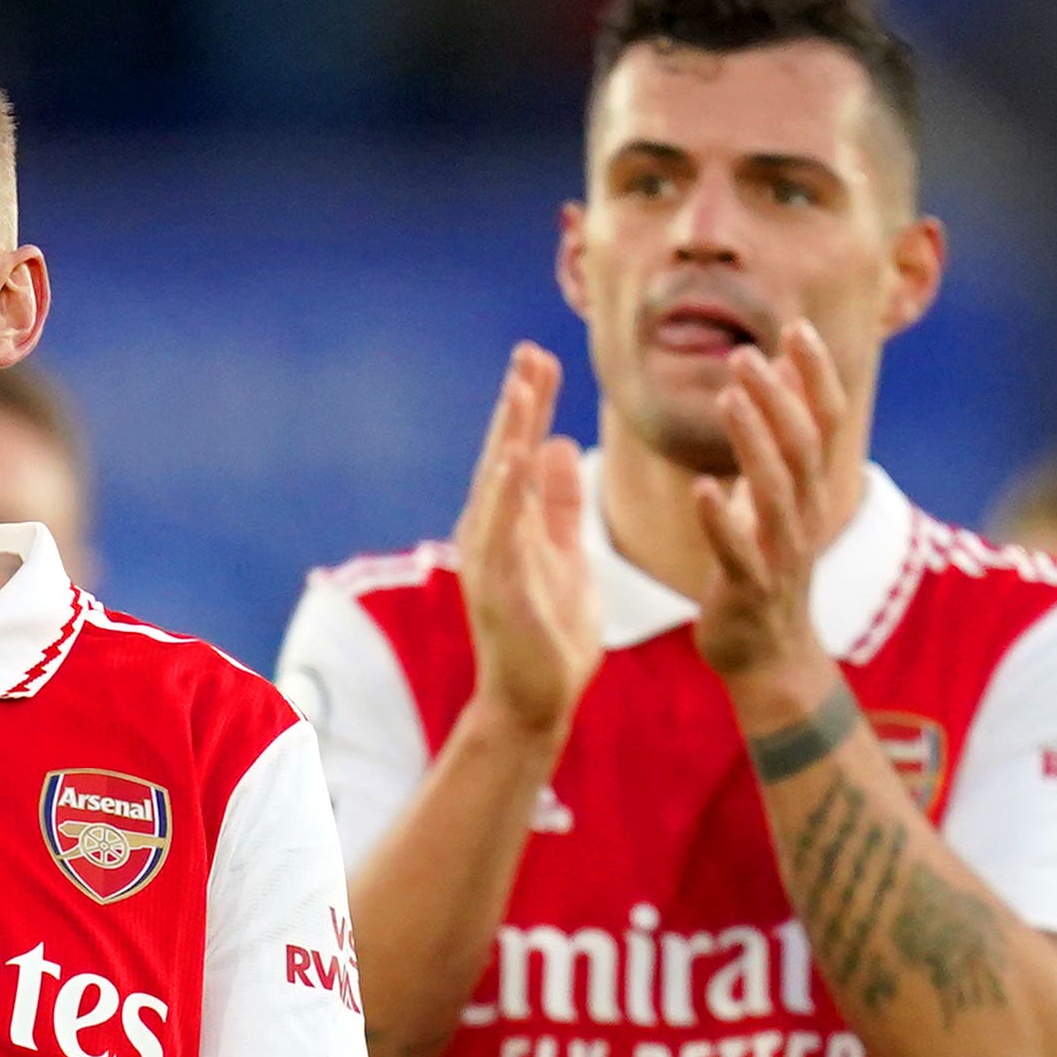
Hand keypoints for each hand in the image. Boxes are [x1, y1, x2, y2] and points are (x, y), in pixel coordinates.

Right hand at [451, 343, 603, 740]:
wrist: (535, 704)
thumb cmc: (550, 637)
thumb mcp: (567, 557)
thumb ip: (560, 505)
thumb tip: (557, 445)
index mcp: (512, 525)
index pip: (521, 452)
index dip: (531, 406)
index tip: (544, 358)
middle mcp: (492, 534)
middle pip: (503, 455)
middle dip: (518, 404)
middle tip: (530, 352)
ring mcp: (489, 559)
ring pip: (497, 484)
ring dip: (507, 434)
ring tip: (521, 387)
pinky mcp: (497, 586)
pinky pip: (501, 529)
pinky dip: (506, 489)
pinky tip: (516, 454)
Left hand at [692, 321, 848, 694]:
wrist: (769, 657)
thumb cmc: (767, 566)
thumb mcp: (779, 497)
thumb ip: (781, 438)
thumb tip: (781, 371)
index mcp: (810, 491)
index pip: (825, 422)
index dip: (816, 375)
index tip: (798, 327)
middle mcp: (804, 516)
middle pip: (803, 447)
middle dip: (779, 398)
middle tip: (747, 354)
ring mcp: (781, 555)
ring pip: (775, 492)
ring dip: (753, 442)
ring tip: (727, 399)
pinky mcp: (750, 589)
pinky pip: (738, 552)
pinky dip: (722, 519)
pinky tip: (702, 488)